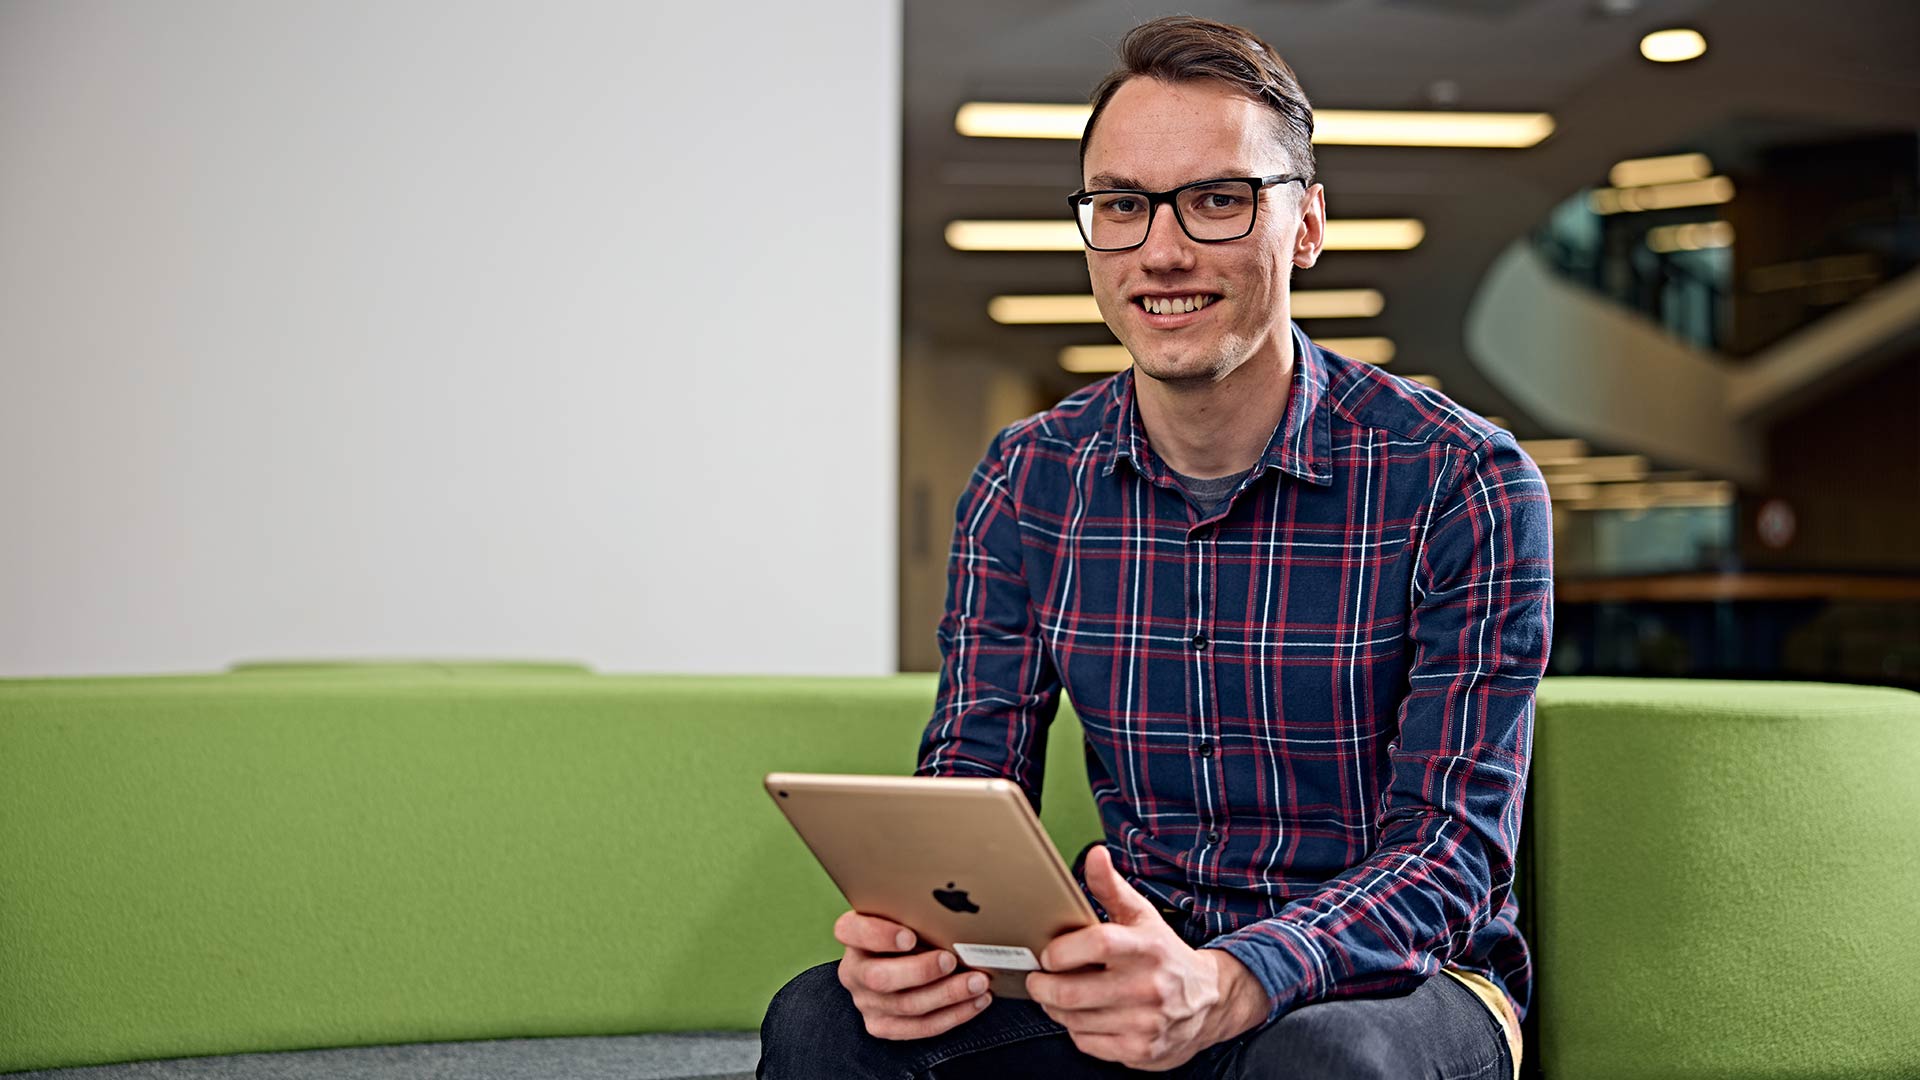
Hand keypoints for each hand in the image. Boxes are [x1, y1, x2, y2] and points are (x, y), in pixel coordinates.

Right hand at [833, 910, 993, 1039]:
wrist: (900, 960)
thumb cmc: (909, 929)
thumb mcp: (906, 916)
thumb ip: (917, 915)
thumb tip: (957, 917)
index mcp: (852, 935)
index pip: (851, 931)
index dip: (879, 936)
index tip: (909, 936)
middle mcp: (854, 971)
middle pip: (879, 978)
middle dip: (921, 971)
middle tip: (951, 960)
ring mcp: (866, 1002)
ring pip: (906, 1006)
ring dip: (948, 994)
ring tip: (978, 982)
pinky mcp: (882, 1026)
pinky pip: (920, 1027)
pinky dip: (954, 1014)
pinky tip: (976, 1001)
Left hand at [1025, 845, 1270, 1070]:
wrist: (1209, 1001)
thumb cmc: (1165, 955)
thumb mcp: (1143, 916)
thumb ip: (1112, 887)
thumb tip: (1095, 855)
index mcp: (1147, 946)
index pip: (1097, 945)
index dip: (1062, 950)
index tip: (1048, 954)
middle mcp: (1148, 986)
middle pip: (1073, 992)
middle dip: (1043, 987)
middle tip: (1038, 979)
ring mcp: (1145, 1022)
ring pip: (1074, 1020)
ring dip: (1056, 1009)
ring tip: (1059, 996)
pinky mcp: (1142, 1050)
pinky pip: (1088, 1043)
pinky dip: (1076, 1030)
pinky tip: (1085, 1016)